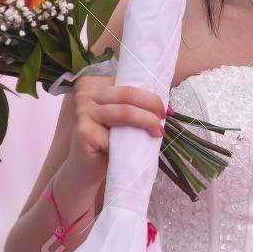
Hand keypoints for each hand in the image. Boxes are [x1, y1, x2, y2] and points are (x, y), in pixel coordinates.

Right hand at [64, 73, 166, 188]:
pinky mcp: (84, 133)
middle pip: (128, 93)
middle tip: (164, 117)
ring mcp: (83, 112)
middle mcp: (86, 94)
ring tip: (157, 132)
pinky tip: (135, 150)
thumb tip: (169, 94)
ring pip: (125, 112)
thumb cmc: (108, 141)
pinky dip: (130, 144)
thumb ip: (135, 104)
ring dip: (147, 122)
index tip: (166, 108)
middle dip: (152, 104)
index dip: (150, 93)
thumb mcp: (122, 118)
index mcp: (96, 85)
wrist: (86, 169)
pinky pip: (116, 136)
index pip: (128, 83)